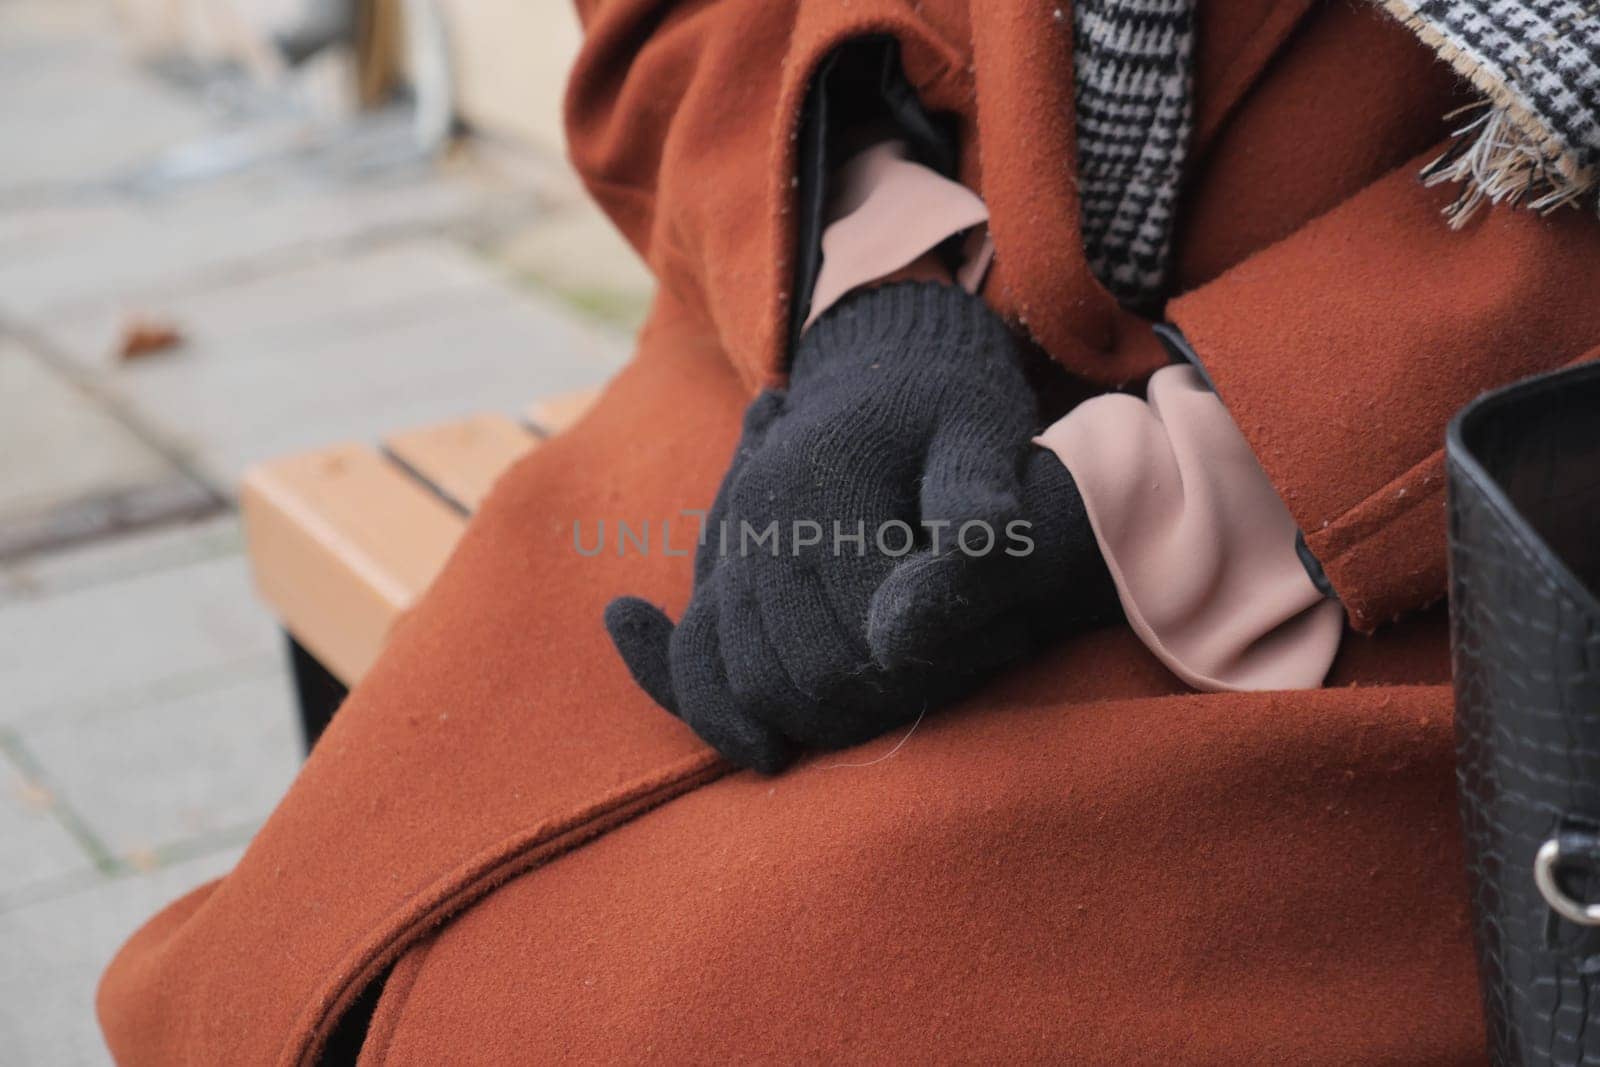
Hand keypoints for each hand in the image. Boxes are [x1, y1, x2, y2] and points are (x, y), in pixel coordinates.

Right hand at [605, 283, 1113, 771]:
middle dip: (891, 694)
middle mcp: (748, 520)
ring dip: (829, 713)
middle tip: (974, 662)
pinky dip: (720, 713)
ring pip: (749, 682)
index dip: (944, 658)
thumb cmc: (950, 402)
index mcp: (811, 486)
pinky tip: (768, 752)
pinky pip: (695, 662)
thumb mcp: (983, 431)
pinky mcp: (714, 572)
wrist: (887, 360)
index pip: (867, 634)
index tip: (1009, 634)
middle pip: (804, 672)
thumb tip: (912, 622)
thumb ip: (971, 512)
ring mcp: (721, 547)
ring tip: (912, 685)